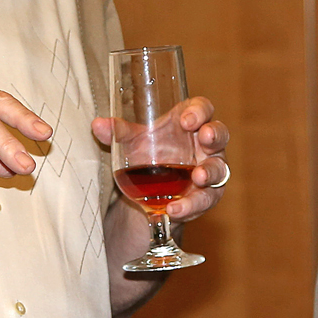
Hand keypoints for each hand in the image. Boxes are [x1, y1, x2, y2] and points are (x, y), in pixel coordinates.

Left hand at [92, 94, 229, 221]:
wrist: (147, 191)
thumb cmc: (147, 154)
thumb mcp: (132, 143)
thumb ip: (119, 133)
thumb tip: (98, 125)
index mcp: (190, 122)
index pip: (203, 108)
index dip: (200, 111)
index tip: (187, 119)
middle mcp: (205, 145)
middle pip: (220, 134)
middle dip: (214, 135)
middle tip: (204, 137)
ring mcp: (209, 170)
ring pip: (219, 169)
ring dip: (210, 172)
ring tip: (197, 178)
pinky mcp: (207, 196)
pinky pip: (206, 199)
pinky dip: (191, 205)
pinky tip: (174, 209)